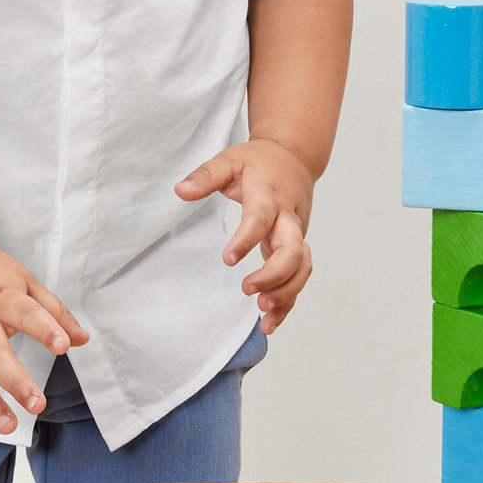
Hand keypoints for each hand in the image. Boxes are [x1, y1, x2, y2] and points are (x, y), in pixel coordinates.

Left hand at [174, 138, 315, 334]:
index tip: (228, 260)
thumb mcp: (230, 160)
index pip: (261, 218)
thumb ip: (206, 175)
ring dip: (286, 292)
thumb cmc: (258, 162)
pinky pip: (299, 277)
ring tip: (262, 313)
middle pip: (293, 250)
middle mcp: (287, 217)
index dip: (247, 239)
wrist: (294, 159)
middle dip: (275, 274)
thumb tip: (180, 191)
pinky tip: (270, 323)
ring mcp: (296, 233)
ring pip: (302, 267)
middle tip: (248, 290)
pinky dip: (289, 301)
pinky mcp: (297, 247)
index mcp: (268, 194)